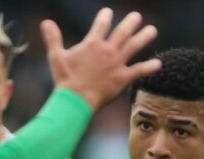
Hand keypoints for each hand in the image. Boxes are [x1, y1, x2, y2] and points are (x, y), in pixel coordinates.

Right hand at [41, 8, 161, 111]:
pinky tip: (158, 64)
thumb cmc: (65, 80)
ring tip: (152, 30)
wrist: (75, 100)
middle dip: (130, 22)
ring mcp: (117, 63)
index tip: (108, 13)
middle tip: (136, 17)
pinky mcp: (123, 78)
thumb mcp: (56, 57)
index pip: (101, 24)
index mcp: (92, 43)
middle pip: (122, 32)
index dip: (105, 17)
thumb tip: (45, 22)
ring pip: (134, 46)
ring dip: (144, 37)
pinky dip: (149, 67)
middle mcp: (107, 50)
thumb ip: (53, 38)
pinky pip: (139, 70)